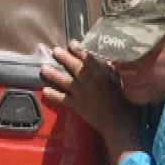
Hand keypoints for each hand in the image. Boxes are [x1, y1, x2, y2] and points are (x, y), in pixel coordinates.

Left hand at [41, 40, 139, 159]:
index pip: (87, 57)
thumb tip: (99, 58)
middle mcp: (88, 80)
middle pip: (74, 66)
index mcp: (100, 72)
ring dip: (53, 74)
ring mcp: (81, 93)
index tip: (72, 43)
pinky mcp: (76, 105)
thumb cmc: (120, 98)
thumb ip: (106, 68)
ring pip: (64, 81)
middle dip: (63, 57)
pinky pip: (62, 98)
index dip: (78, 49)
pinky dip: (53, 95)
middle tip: (55, 51)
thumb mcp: (116, 79)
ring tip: (44, 68)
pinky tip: (45, 90)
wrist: (117, 120)